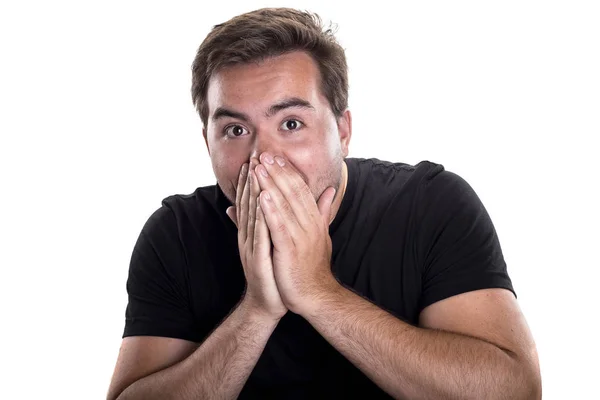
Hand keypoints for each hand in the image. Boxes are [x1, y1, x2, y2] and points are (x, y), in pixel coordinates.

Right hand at [226, 158, 287, 320]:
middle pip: (249, 204)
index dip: (253, 179)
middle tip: (253, 156)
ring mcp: (251, 248)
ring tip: (255, 172)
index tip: (257, 158)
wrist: (270, 302)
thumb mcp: (272, 243)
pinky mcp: (257, 260)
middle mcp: (249, 237)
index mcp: (254, 231)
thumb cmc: (274, 271)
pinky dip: (260, 220)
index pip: (252, 201)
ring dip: (253, 194)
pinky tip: (263, 205)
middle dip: (251, 179)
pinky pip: (259, 236)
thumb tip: (268, 206)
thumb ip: (270, 223)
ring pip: (252, 216)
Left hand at [253, 152, 339, 315]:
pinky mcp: (290, 250)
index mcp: (314, 220)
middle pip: (292, 192)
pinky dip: (271, 211)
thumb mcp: (321, 235)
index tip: (275, 157)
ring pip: (285, 205)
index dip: (288, 172)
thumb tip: (330, 191)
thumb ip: (322, 212)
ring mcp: (301, 236)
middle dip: (277, 172)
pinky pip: (279, 227)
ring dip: (271, 185)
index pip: (301, 190)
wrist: (317, 296)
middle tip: (264, 154)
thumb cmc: (314, 267)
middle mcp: (309, 224)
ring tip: (259, 168)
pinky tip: (262, 196)